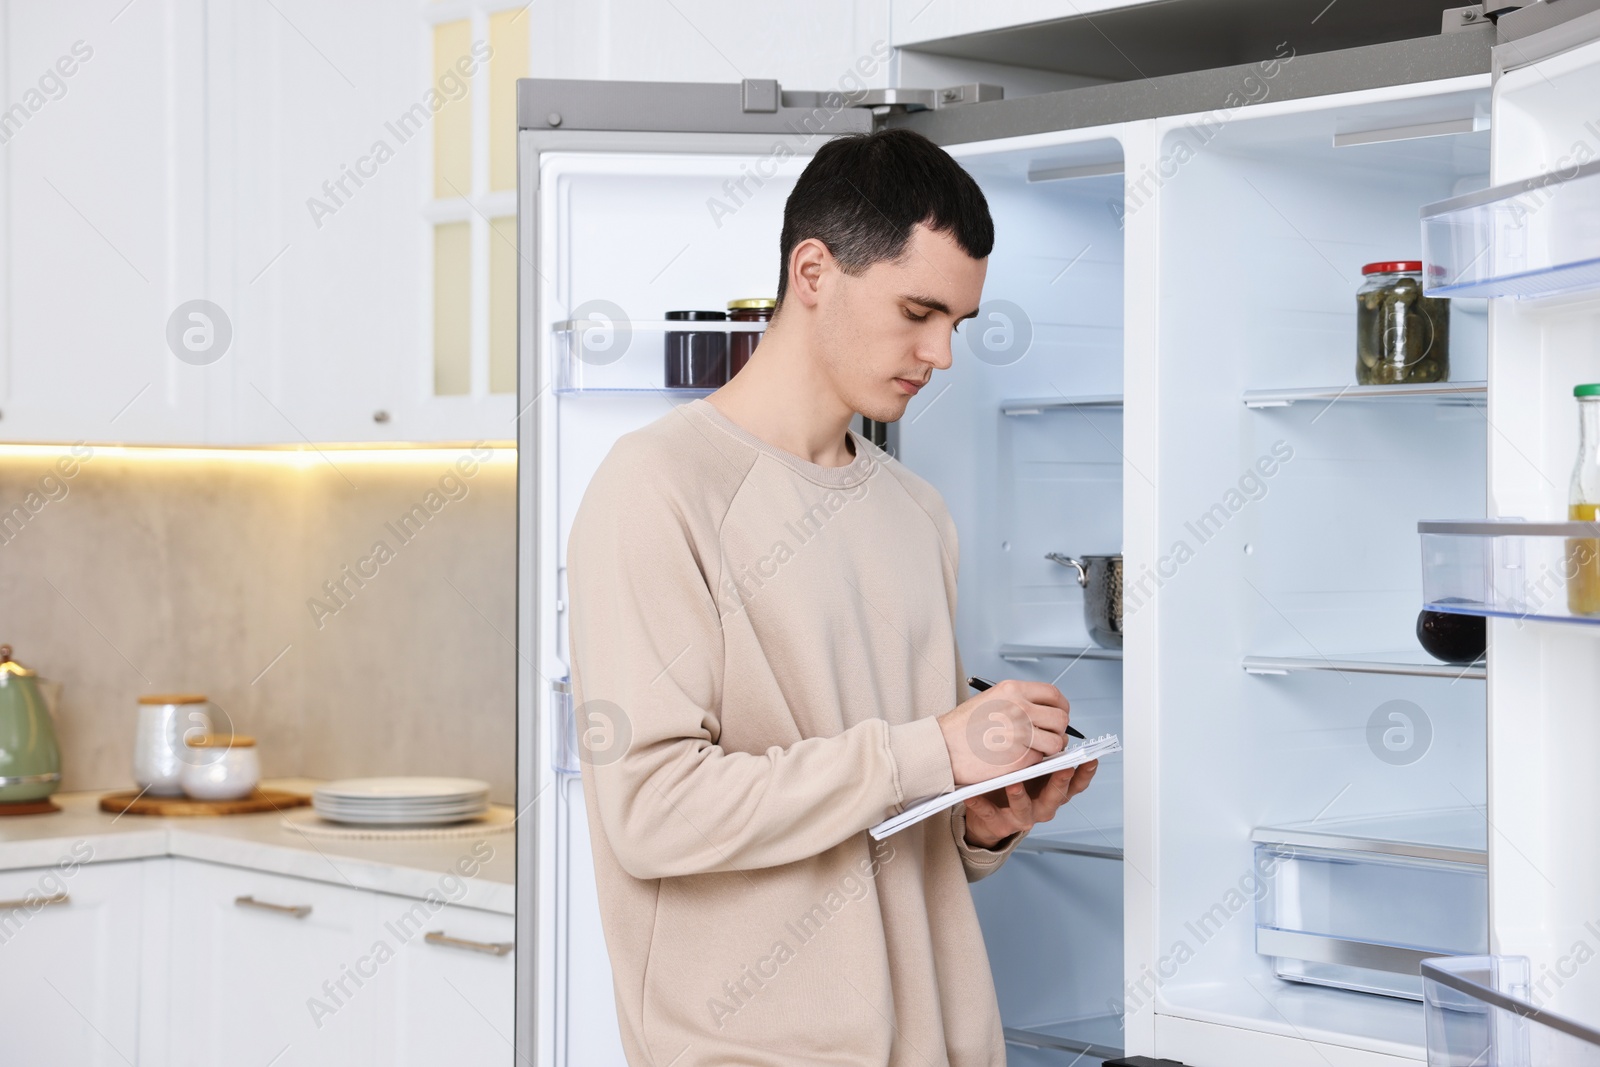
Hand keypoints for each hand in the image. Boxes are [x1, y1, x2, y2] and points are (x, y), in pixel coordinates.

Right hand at [936, 679, 1070, 785]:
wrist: (941, 748)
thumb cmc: (961, 727)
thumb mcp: (990, 699)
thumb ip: (1018, 700)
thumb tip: (1043, 709)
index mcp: (1013, 690)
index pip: (1053, 694)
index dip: (1061, 707)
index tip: (1058, 715)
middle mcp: (1020, 709)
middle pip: (1061, 718)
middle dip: (1059, 730)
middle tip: (1049, 736)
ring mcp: (1020, 734)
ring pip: (1056, 742)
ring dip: (1050, 748)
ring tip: (1036, 749)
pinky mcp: (1018, 758)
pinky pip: (1041, 759)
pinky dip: (1034, 761)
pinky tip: (1019, 759)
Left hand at [962, 760, 1099, 848]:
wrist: (986, 812)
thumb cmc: (1013, 779)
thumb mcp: (1031, 766)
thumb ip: (1042, 753)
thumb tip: (1051, 724)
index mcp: (1052, 790)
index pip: (1075, 784)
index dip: (1085, 773)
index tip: (1091, 758)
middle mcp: (1042, 806)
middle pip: (1056, 797)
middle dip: (1060, 782)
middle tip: (1064, 767)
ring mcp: (1021, 817)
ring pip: (1025, 810)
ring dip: (1020, 797)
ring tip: (1013, 783)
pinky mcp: (998, 825)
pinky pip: (989, 814)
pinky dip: (981, 804)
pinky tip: (973, 794)